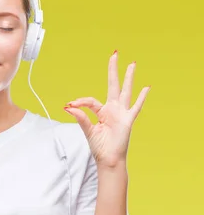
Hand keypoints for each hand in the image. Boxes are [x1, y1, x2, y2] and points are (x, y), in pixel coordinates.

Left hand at [64, 50, 149, 167]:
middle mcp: (112, 109)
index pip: (90, 100)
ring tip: (132, 64)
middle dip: (113, 70)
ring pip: (126, 91)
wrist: (109, 159)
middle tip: (114, 54)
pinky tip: (146, 88)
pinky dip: (141, 98)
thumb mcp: (88, 130)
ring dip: (128, 78)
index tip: (70, 105)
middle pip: (113, 85)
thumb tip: (68, 107)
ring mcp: (122, 113)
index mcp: (102, 112)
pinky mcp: (128, 120)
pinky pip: (136, 107)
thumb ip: (80, 117)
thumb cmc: (100, 147)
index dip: (80, 101)